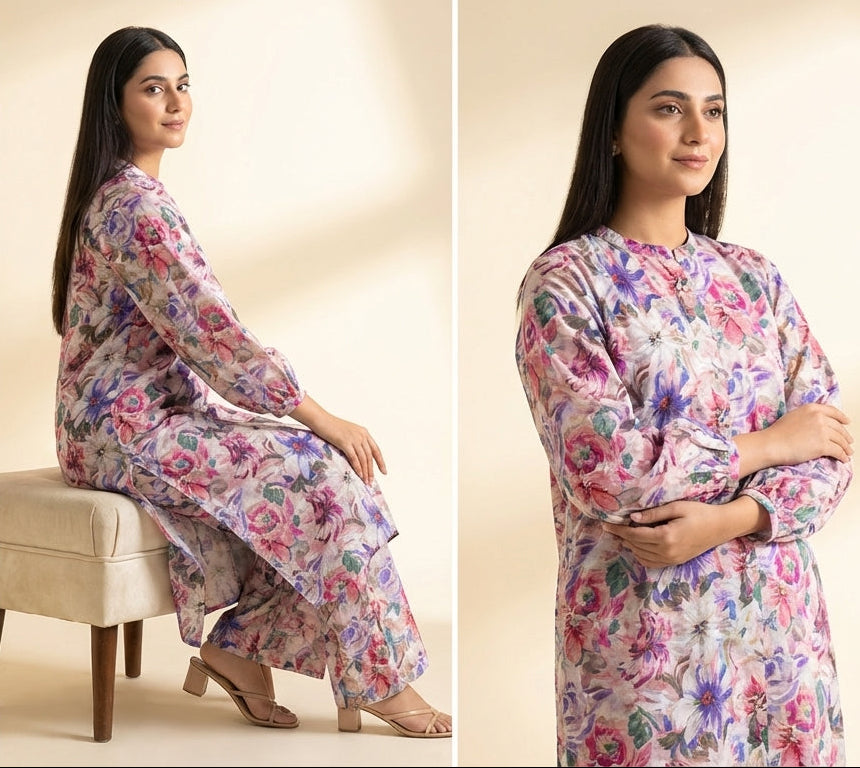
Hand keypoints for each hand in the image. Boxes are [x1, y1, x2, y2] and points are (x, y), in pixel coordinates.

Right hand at [288, 395, 386, 483]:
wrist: (321, 419)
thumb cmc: (332, 427)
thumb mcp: (348, 433)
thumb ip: (355, 442)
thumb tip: (358, 456)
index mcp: (364, 432)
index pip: (376, 450)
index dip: (380, 462)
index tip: (384, 471)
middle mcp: (362, 435)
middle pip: (370, 456)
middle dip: (372, 470)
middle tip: (371, 481)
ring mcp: (354, 438)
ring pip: (363, 458)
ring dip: (365, 471)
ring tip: (366, 481)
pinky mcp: (345, 442)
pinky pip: (354, 458)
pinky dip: (358, 467)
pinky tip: (359, 475)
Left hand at [601, 496, 767, 567]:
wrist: (721, 527)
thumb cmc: (700, 512)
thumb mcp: (676, 507)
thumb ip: (654, 514)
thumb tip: (632, 518)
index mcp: (666, 537)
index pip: (634, 534)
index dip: (618, 530)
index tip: (605, 524)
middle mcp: (667, 551)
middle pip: (635, 545)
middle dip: (621, 536)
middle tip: (609, 527)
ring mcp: (671, 559)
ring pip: (641, 555)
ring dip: (629, 545)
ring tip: (622, 533)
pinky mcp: (675, 562)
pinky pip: (651, 562)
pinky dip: (640, 554)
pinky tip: (636, 544)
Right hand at [735, 403, 852, 475]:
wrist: (771, 444)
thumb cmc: (777, 433)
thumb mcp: (793, 416)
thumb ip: (807, 417)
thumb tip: (817, 424)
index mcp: (812, 408)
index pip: (833, 411)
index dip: (842, 418)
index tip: (846, 422)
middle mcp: (819, 418)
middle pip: (839, 427)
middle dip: (845, 436)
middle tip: (848, 442)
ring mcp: (822, 431)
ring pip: (841, 440)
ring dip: (846, 448)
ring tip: (848, 453)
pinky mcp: (823, 445)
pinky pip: (838, 451)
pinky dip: (842, 456)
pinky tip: (843, 459)